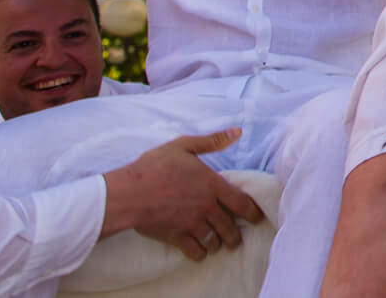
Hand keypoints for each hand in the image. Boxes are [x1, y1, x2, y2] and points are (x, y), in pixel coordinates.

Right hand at [102, 129, 266, 260]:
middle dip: (234, 236)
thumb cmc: (154, 167)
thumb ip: (212, 141)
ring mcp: (192, 223)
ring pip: (214, 241)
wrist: (129, 193)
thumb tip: (237, 132)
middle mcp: (207, 207)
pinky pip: (195, 251)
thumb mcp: (184, 146)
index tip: (256, 218)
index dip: (252, 213)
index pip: (242, 203)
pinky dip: (200, 254)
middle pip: (229, 227)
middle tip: (235, 239)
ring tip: (218, 245)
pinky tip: (199, 252)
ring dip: (217, 244)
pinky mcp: (176, 236)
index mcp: (212, 185)